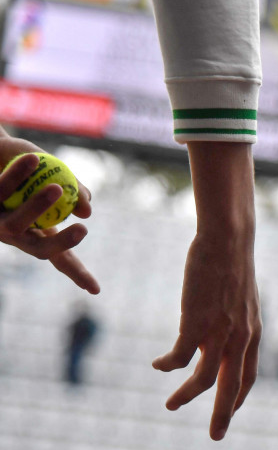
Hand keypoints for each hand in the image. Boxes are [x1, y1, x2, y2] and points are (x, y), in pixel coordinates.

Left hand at [0, 136, 98, 293]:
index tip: (95, 290)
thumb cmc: (26, 161)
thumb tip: (88, 212)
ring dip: (37, 207)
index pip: (61, 258)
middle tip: (84, 230)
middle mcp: (15, 234)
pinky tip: (32, 159)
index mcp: (36, 233)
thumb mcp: (58, 172)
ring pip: (17, 224)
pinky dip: (19, 173)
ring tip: (57, 189)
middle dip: (62, 244)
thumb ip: (76, 190)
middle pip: (40, 250)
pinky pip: (2, 189)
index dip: (78, 274)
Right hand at [152, 142, 259, 439]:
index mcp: (253, 334)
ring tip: (171, 405)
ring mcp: (219, 333)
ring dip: (186, 396)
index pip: (249, 376)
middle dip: (223, 415)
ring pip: (202, 380)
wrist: (228, 242)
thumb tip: (224, 332)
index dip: (239, 397)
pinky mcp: (196, 324)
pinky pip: (178, 358)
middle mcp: (240, 339)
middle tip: (216, 437)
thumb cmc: (231, 266)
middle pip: (231, 388)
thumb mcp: (242, 300)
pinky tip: (157, 366)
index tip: (231, 411)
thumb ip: (236, 322)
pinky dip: (167, 365)